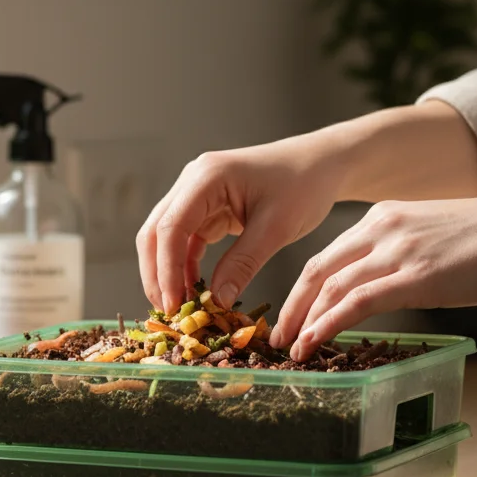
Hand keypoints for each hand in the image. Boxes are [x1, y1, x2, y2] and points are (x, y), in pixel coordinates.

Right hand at [137, 139, 343, 313]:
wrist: (320, 165)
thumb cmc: (304, 185)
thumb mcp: (276, 228)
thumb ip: (243, 264)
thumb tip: (217, 303)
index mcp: (206, 177)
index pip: (171, 227)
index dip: (166, 270)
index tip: (174, 305)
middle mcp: (193, 181)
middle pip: (156, 231)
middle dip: (157, 274)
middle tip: (168, 311)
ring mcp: (197, 194)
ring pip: (165, 238)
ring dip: (167, 272)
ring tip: (179, 307)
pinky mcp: (206, 208)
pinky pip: (185, 240)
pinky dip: (185, 266)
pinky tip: (194, 290)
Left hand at [273, 192, 476, 358]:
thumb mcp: (437, 238)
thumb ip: (407, 257)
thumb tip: (395, 286)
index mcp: (385, 217)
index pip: (328, 255)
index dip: (302, 288)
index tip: (290, 314)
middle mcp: (382, 229)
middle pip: (317, 270)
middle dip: (291, 306)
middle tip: (275, 337)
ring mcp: (396, 251)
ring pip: (330, 288)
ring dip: (302, 321)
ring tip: (288, 349)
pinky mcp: (414, 276)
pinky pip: (355, 302)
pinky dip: (326, 325)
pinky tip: (312, 343)